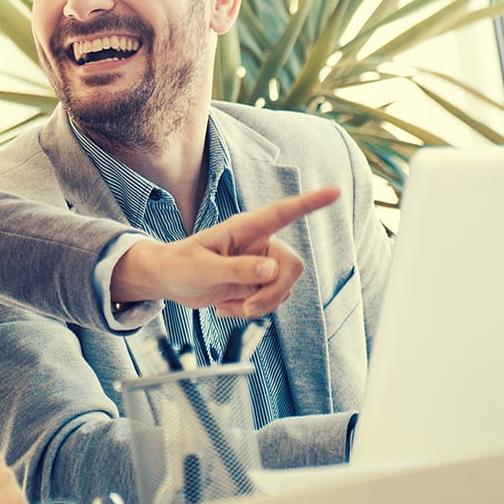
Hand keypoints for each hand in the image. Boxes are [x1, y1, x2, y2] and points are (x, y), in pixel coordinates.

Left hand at [109, 187, 339, 317]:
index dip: (311, 203)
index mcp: (246, 228)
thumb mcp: (204, 269)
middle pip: (291, 266)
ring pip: (284, 288)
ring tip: (228, 307)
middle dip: (273, 293)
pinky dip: (253, 311)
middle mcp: (259, 244)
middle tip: (247, 309)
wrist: (169, 281)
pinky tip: (227, 308)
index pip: (283, 213)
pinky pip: (272, 300)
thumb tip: (271, 271)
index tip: (334, 192)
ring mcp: (260, 264)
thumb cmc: (180, 265)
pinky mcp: (257, 283)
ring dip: (260, 306)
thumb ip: (237, 269)